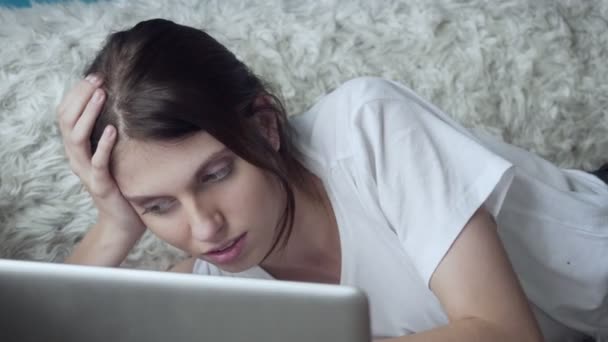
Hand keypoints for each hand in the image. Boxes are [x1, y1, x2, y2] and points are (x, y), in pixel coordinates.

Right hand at [56, 74, 146, 237]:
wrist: (124, 222)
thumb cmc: (124, 184)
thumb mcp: (115, 153)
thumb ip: (112, 133)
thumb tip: (125, 104)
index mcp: (78, 148)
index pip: (66, 114)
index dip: (76, 93)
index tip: (94, 75)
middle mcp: (77, 158)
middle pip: (66, 121)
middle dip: (80, 97)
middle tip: (97, 79)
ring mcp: (86, 172)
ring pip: (76, 138)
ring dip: (88, 114)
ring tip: (101, 95)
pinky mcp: (100, 186)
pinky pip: (96, 163)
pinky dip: (103, 145)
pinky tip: (112, 130)